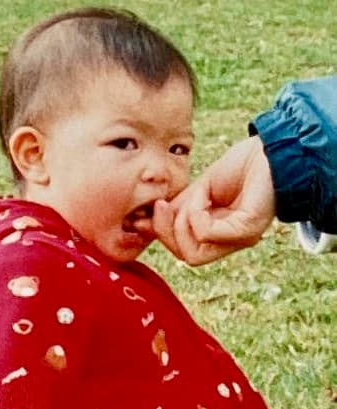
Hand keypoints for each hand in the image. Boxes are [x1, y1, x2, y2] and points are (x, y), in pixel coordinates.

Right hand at [153, 136, 274, 264]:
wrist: (265, 153)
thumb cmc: (235, 170)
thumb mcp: (195, 192)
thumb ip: (175, 209)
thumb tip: (143, 223)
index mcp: (216, 234)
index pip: (182, 250)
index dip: (160, 234)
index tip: (146, 214)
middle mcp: (227, 241)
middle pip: (185, 256)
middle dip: (166, 231)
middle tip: (163, 205)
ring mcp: (238, 239)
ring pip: (192, 254)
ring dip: (181, 224)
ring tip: (191, 198)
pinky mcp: (246, 230)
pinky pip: (206, 234)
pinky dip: (196, 214)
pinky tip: (203, 195)